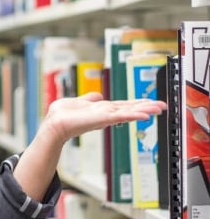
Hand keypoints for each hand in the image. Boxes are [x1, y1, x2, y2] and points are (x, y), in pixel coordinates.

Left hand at [40, 92, 167, 144]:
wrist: (55, 123)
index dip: (138, 103)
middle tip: (163, 106)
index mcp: (103, 109)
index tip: (152, 102)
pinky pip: (120, 116)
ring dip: (144, 110)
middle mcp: (106, 113)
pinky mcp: (102, 119)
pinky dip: (132, 115)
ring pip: (129, 112)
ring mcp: (105, 116)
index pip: (124, 105)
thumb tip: (97, 95)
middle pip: (130, 108)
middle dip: (147, 107)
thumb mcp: (80, 102)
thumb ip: (89, 99)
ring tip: (158, 109)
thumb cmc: (64, 115)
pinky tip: (144, 115)